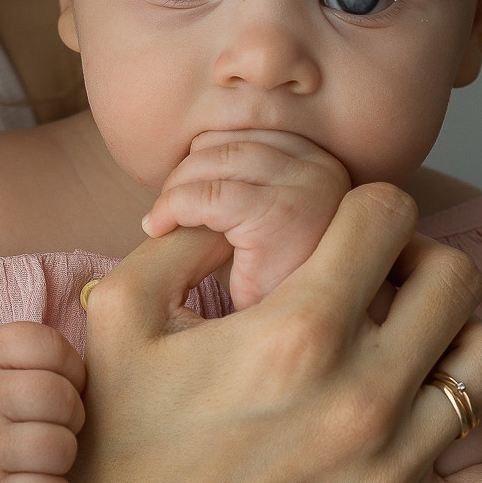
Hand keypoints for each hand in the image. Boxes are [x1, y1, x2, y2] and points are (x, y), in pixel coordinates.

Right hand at [0, 323, 85, 482]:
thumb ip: (27, 356)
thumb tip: (109, 366)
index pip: (54, 348)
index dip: (69, 373)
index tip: (52, 394)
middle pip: (64, 399)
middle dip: (67, 419)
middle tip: (44, 432)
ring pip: (62, 447)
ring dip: (59, 460)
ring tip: (33, 462)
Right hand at [70, 187, 481, 482]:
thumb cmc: (115, 432)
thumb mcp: (119, 308)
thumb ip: (186, 237)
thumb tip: (247, 212)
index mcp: (297, 333)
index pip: (390, 215)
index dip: (366, 207)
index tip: (344, 232)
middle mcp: (360, 398)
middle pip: (457, 278)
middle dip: (421, 260)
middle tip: (382, 281)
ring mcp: (389, 471)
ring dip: (460, 336)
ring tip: (415, 344)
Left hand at [143, 129, 350, 307]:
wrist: (296, 347)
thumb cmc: (275, 290)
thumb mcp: (264, 222)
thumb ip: (242, 183)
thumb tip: (188, 152)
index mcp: (322, 164)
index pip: (241, 135)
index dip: (199, 163)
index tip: (178, 199)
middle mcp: (324, 170)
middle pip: (224, 143)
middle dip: (183, 177)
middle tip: (164, 215)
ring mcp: (307, 190)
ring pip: (211, 162)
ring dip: (174, 191)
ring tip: (162, 224)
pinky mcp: (279, 217)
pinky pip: (205, 195)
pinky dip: (170, 208)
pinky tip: (157, 230)